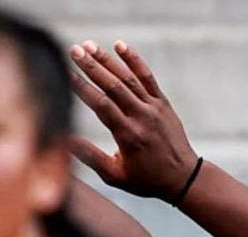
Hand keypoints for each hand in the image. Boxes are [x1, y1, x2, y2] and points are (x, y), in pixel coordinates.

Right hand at [67, 40, 201, 201]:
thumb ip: (90, 156)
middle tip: (74, 50)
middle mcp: (141, 117)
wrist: (182, 177)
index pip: (101, 105)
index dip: (83, 88)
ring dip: (108, 60)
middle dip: (92, 66)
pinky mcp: (162, 103)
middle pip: (113, 86)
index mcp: (127, 135)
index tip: (67, 74)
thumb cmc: (144, 180)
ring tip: (89, 46)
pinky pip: (147, 77)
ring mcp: (154, 107)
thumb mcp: (113, 175)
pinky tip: (120, 46)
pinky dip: (134, 60)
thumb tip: (65, 140)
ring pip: (128, 78)